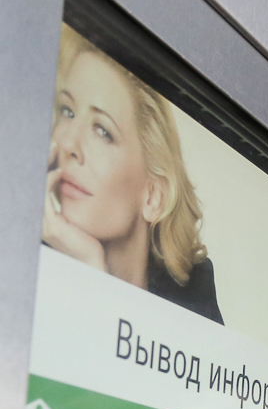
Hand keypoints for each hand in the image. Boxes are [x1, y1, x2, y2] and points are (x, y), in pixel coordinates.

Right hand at [41, 141, 105, 270]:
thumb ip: (69, 203)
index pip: (36, 185)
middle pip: (32, 182)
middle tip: (49, 144)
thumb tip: (71, 182)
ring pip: (36, 186)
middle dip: (39, 161)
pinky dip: (49, 182)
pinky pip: (45, 197)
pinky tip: (59, 172)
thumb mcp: (77, 217)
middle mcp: (38, 219)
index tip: (50, 150)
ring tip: (52, 150)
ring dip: (43, 165)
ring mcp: (42, 223)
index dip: (41, 166)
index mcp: (42, 217)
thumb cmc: (90, 242)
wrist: (94, 263)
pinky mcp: (52, 226)